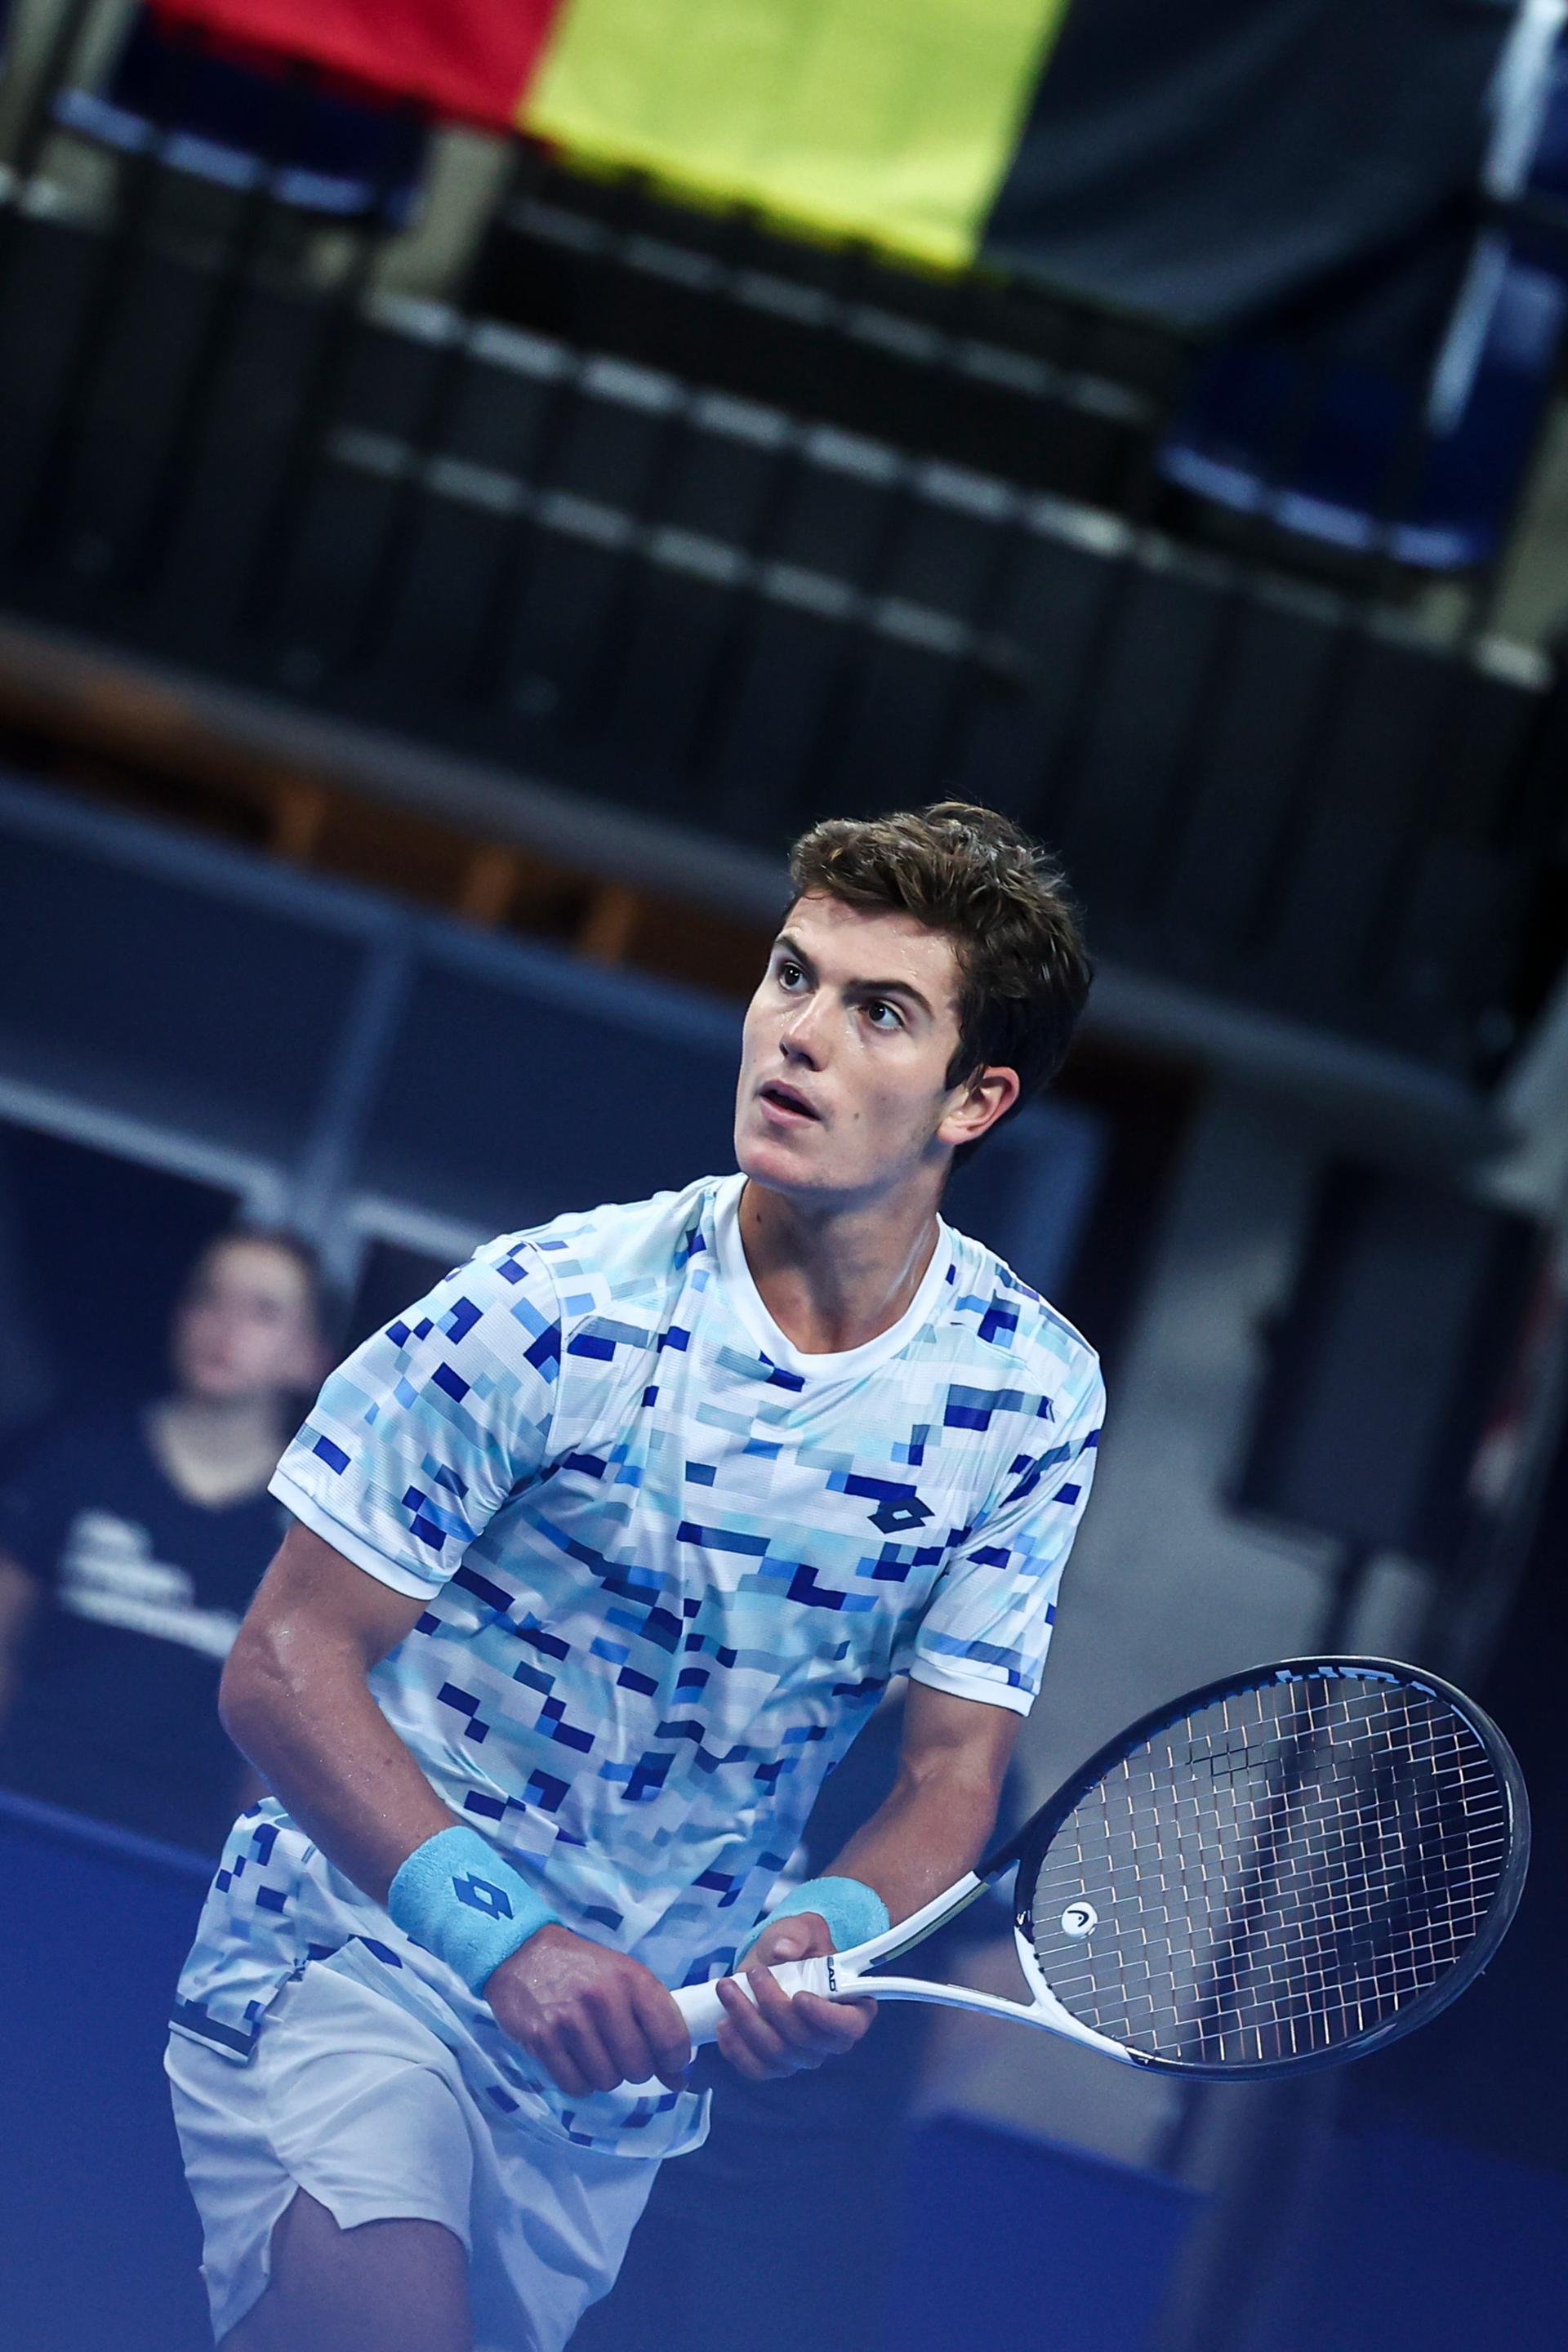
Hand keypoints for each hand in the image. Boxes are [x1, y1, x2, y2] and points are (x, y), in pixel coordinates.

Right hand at [485, 1924, 690, 2095]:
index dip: (675, 2061)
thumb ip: (655, 2021)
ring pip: (608, 2081)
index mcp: (633, 1979)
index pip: (670, 2038)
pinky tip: (575, 2059)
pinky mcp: (543, 2039)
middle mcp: (604, 1998)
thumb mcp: (626, 1978)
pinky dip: (580, 2081)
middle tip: (623, 2053)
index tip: (670, 2065)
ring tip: (596, 2051)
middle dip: (636, 2069)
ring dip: (606, 2075)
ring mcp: (571, 2020)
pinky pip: (576, 2086)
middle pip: (638, 2067)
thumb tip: (679, 2079)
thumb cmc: (584, 1969)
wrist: (525, 1954)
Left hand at [714, 1909, 877, 2080]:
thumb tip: (784, 1949)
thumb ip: (797, 1934)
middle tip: (754, 1973)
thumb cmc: (797, 1947)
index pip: (849, 2026)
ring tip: (727, 1989)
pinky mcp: (775, 2063)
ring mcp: (802, 2056)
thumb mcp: (803, 1928)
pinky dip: (736, 2050)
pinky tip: (724, 2024)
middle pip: (804, 2041)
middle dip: (773, 2006)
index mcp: (851, 2006)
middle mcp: (830, 2039)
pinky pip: (757, 2069)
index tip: (799, 1996)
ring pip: (777, 2054)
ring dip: (747, 2021)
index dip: (826, 2018)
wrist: (771, 1963)